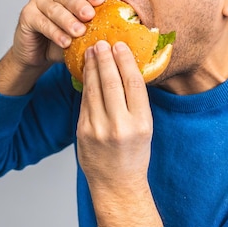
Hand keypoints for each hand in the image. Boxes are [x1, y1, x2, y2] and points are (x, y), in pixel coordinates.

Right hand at [0, 0, 103, 95]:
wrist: (36, 55)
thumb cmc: (61, 42)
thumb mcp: (81, 36)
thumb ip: (94, 30)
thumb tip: (118, 35)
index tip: (101, 0)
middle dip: (80, 5)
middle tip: (90, 15)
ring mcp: (38, 2)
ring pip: (55, 9)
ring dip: (68, 21)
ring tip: (79, 32)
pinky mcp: (27, 15)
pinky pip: (42, 23)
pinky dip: (54, 32)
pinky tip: (64, 41)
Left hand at [77, 40, 162, 226]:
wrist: (116, 184)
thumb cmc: (134, 154)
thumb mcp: (145, 128)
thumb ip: (135, 102)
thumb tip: (126, 68)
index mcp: (141, 123)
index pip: (132, 84)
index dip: (125, 61)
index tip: (120, 45)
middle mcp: (120, 126)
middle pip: (110, 82)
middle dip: (105, 59)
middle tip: (101, 42)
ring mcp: (98, 129)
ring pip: (93, 89)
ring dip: (91, 67)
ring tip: (92, 51)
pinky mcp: (83, 131)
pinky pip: (84, 101)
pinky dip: (85, 84)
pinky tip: (86, 71)